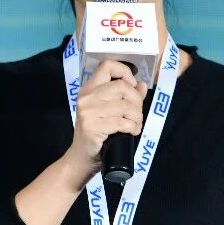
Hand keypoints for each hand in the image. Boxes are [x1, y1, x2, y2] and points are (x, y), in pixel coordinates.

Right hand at [63, 60, 147, 180]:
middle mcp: (86, 97)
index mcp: (89, 89)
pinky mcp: (92, 126)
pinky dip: (133, 127)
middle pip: (122, 86)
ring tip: (136, 125)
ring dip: (137, 117)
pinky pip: (123, 122)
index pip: (107, 66)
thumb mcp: (110, 112)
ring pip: (125, 105)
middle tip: (137, 114)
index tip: (132, 85)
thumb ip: (126, 96)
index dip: (124, 72)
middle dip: (137, 101)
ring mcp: (88, 111)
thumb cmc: (97, 134)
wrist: (82, 158)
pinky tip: (132, 132)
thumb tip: (141, 84)